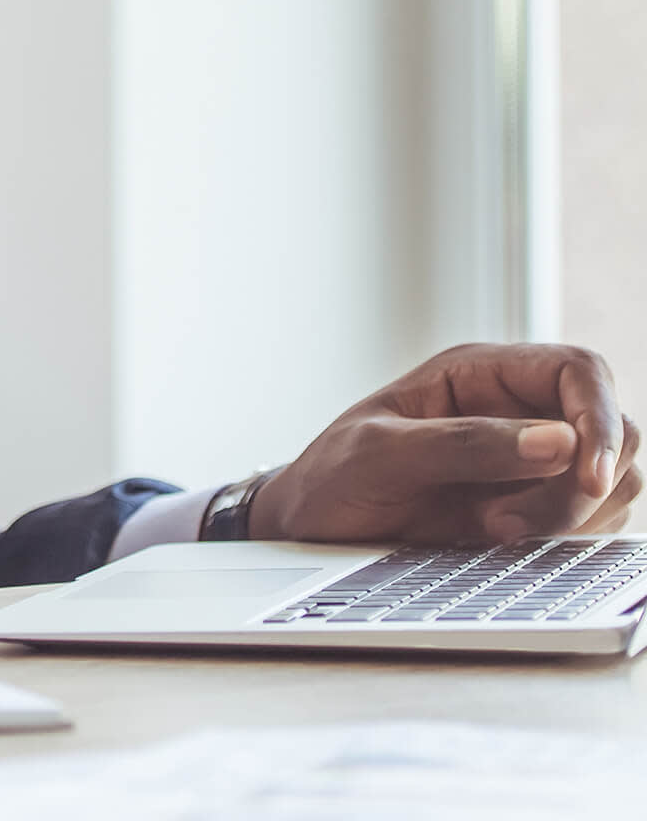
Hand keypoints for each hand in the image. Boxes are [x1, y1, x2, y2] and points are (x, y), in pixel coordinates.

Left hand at [249, 344, 641, 544]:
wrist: (308, 529)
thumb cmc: (331, 478)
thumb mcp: (378, 454)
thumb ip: (463, 443)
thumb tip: (558, 441)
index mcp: (478, 374)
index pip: (577, 372)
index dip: (598, 417)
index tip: (586, 474)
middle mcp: (513, 412)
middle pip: (608, 431)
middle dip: (582, 483)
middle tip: (508, 524)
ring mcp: (525, 464)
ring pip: (608, 482)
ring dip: (571, 517)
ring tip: (492, 533)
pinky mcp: (527, 511)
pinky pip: (585, 523)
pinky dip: (564, 540)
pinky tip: (502, 545)